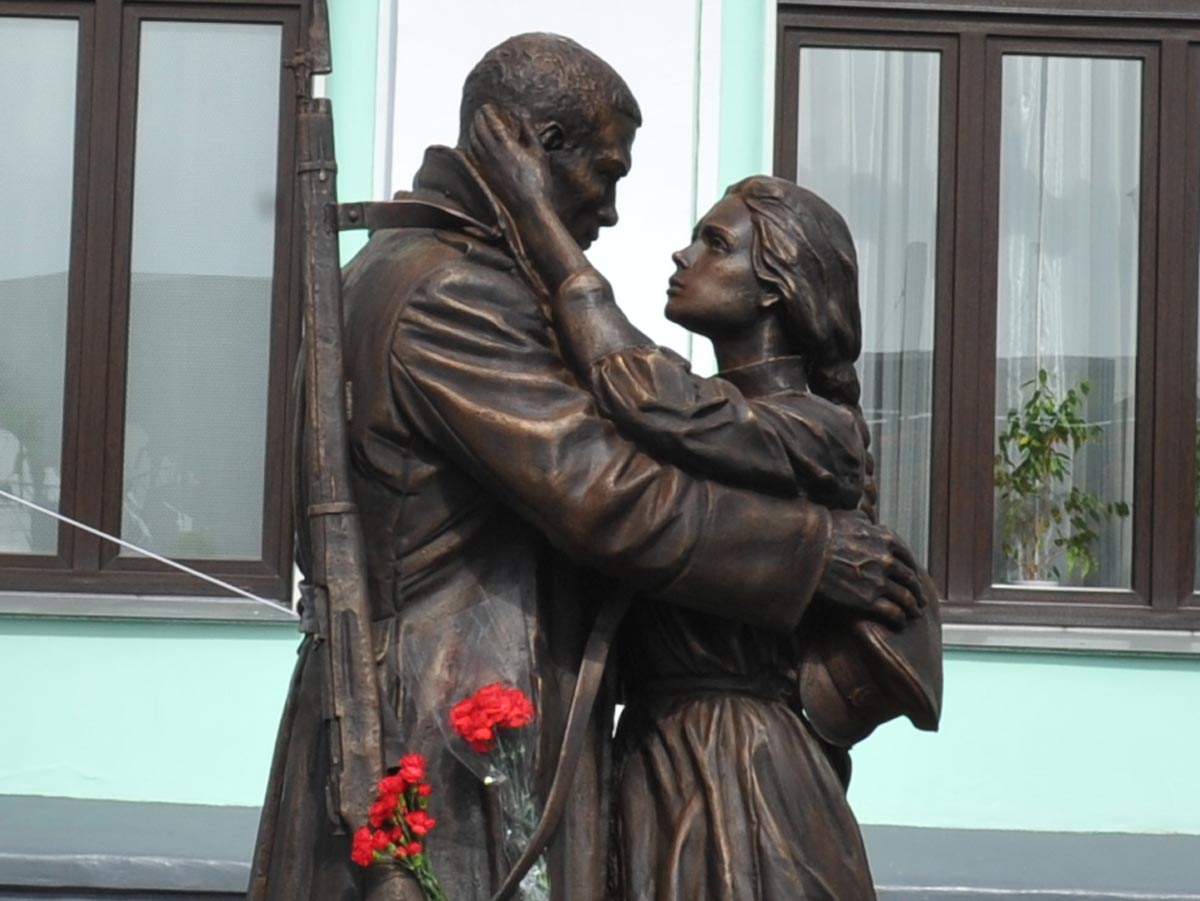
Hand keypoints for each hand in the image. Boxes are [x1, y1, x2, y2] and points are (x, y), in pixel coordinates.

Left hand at [468, 103, 551, 215]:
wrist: (529, 209)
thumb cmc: (538, 182)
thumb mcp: (539, 153)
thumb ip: (529, 132)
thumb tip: (523, 116)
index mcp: (506, 145)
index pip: (491, 121)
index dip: (488, 111)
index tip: (487, 106)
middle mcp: (492, 154)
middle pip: (479, 130)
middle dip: (479, 119)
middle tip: (481, 113)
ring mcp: (485, 166)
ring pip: (473, 142)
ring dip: (474, 131)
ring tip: (477, 125)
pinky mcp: (483, 176)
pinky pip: (472, 157)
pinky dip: (471, 146)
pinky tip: (474, 145)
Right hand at [816, 510, 930, 628]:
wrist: (806, 552)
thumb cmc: (822, 533)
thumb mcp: (848, 517)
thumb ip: (865, 520)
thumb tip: (868, 520)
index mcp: (886, 539)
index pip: (907, 557)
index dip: (912, 569)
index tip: (913, 577)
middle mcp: (887, 560)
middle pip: (911, 579)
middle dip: (917, 590)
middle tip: (919, 599)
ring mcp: (879, 581)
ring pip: (906, 598)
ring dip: (912, 607)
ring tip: (912, 613)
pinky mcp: (868, 600)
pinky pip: (893, 612)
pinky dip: (900, 618)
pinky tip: (900, 622)